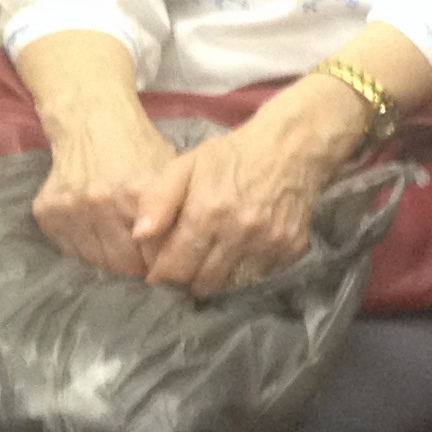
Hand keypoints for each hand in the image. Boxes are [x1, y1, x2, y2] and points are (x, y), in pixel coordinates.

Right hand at [30, 94, 180, 276]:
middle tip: (150, 273)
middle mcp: (101, 203)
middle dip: (141, 271)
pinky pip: (72, 251)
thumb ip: (178, 213)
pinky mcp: (48, 212)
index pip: (155, 253)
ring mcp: (71, 209)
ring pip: (97, 261)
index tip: (172, 273)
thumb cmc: (142, 151)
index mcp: (137, 194)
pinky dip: (89, 254)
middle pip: (124, 264)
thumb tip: (187, 257)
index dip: (165, 266)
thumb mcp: (172, 174)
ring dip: (115, 266)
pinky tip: (103, 245)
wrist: (93, 124)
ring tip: (128, 262)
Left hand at [132, 78, 365, 295]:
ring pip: (233, 283)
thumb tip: (139, 235)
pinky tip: (239, 255)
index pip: (176, 267)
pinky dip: (246, 271)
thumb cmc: (232, 155)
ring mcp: (269, 242)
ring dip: (217, 279)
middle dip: (188, 280)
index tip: (158, 274)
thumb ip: (158, 200)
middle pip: (204, 282)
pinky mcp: (291, 247)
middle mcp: (240, 233)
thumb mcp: (186, 166)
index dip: (162, 276)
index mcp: (208, 213)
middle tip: (184, 270)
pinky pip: (261, 275)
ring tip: (208, 267)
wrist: (292, 147)